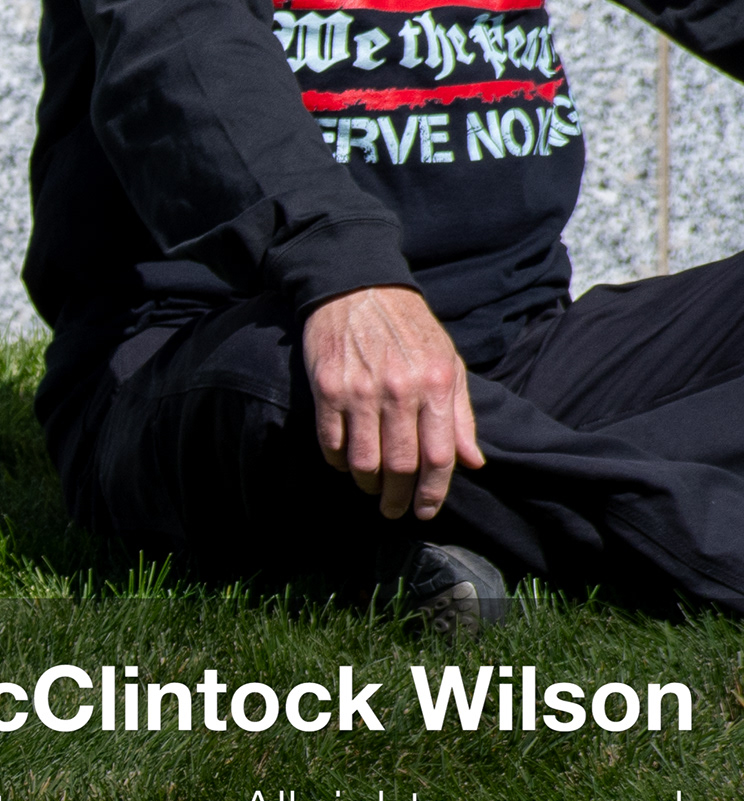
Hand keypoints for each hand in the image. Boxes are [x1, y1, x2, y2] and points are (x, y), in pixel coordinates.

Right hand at [305, 286, 484, 519]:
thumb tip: (473, 462)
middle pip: (401, 465)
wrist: (360, 289)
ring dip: (367, 484)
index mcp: (437, 384)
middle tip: (393, 510)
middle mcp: (400, 390)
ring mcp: (360, 391)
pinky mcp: (327, 389)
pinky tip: (346, 462)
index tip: (425, 512)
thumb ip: (460, 415)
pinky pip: (331, 443)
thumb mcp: (448, 364)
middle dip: (397, 498)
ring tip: (370, 487)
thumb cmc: (410, 329)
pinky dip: (338, 461)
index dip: (433, 492)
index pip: (440, 455)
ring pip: (363, 461)